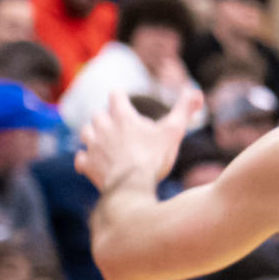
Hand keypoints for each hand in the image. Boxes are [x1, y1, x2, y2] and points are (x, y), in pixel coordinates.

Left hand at [81, 83, 199, 196]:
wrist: (131, 187)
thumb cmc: (153, 158)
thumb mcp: (173, 131)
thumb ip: (184, 110)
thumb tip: (197, 92)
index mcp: (122, 116)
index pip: (116, 95)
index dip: (120, 97)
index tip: (123, 99)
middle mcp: (103, 127)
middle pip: (98, 114)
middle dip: (106, 118)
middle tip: (117, 125)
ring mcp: (93, 147)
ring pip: (85, 133)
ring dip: (93, 135)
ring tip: (103, 141)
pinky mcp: (87, 165)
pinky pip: (80, 159)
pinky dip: (86, 159)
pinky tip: (93, 163)